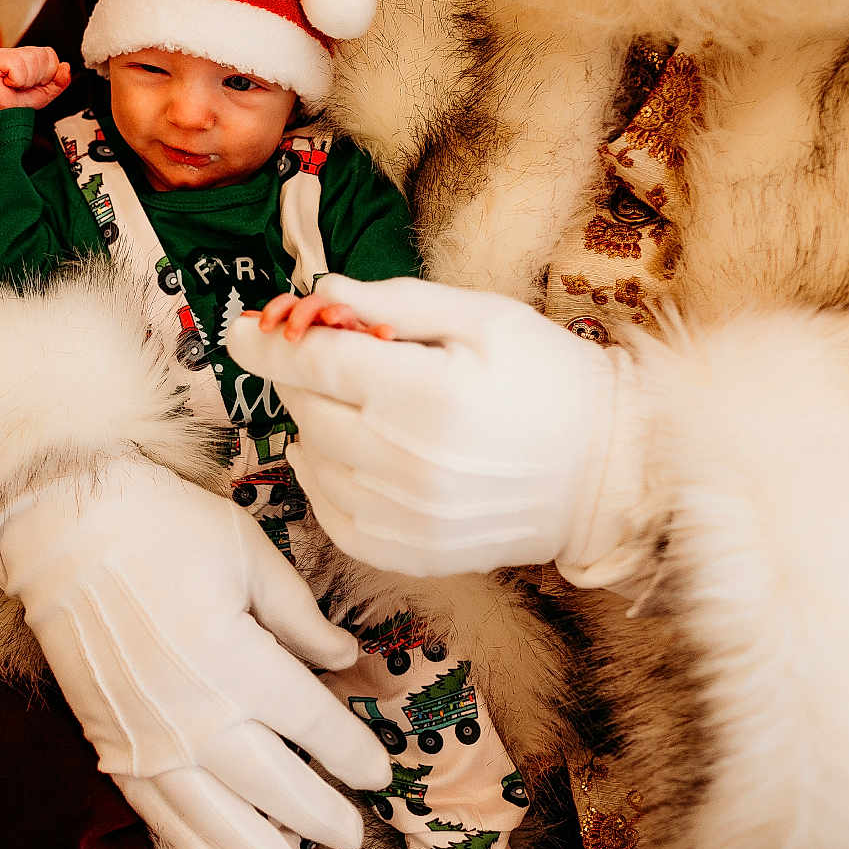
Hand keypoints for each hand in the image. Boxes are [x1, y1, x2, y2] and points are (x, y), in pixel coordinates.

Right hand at [0, 45, 71, 115]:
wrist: (3, 118)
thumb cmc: (18, 104)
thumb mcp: (47, 92)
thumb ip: (60, 80)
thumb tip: (65, 66)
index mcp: (26, 55)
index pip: (49, 53)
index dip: (47, 73)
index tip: (34, 84)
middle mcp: (14, 52)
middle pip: (41, 55)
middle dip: (38, 77)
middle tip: (24, 86)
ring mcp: (2, 53)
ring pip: (30, 59)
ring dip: (27, 80)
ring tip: (16, 86)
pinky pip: (17, 67)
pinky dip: (17, 80)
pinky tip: (9, 84)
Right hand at [0, 458, 392, 848]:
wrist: (62, 531)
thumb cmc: (161, 528)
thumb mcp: (248, 553)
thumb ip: (300, 616)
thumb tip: (345, 657)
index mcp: (242, 664)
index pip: (316, 726)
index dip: (353, 753)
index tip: (379, 771)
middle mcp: (199, 717)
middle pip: (276, 785)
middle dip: (320, 813)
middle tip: (351, 835)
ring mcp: (151, 739)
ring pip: (217, 817)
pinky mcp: (112, 744)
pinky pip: (158, 811)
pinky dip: (191, 845)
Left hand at [225, 275, 647, 579]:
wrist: (607, 472)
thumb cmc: (548, 379)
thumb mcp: (481, 317)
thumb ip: (394, 302)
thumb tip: (319, 294)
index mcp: (427, 392)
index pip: (314, 361)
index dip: (268, 340)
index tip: (241, 328)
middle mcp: (407, 461)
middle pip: (307, 407)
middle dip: (301, 375)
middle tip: (323, 356)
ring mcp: (406, 516)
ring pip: (314, 459)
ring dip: (316, 424)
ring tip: (358, 404)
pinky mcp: (410, 553)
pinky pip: (332, 515)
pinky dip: (324, 479)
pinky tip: (346, 453)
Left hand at [250, 292, 395, 341]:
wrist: (357, 342)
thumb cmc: (318, 342)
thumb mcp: (296, 333)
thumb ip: (275, 323)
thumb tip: (243, 318)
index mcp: (306, 313)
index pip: (289, 303)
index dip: (276, 310)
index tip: (264, 327)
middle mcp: (326, 314)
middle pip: (312, 304)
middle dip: (299, 316)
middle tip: (290, 337)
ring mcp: (348, 322)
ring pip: (342, 312)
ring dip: (336, 312)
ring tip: (331, 319)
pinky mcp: (367, 335)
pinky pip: (374, 332)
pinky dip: (379, 332)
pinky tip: (386, 335)